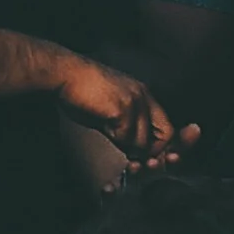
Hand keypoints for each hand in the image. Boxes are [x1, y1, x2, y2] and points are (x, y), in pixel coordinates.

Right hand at [52, 54, 188, 169]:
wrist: (66, 74)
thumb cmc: (84, 92)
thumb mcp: (113, 109)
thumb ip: (127, 126)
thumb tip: (136, 151)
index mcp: (144, 95)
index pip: (167, 128)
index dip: (159, 147)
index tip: (146, 158)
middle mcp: (144, 97)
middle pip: (166, 135)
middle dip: (151, 152)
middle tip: (134, 158)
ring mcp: (135, 102)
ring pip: (144, 142)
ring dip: (129, 147)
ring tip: (111, 135)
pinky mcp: (122, 108)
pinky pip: (126, 137)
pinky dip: (116, 140)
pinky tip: (105, 127)